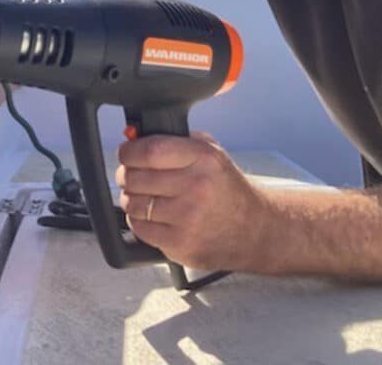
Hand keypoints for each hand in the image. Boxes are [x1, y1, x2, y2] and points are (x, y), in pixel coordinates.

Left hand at [115, 131, 272, 271]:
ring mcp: (187, 217)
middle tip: (131, 176)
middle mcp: (196, 186)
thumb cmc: (229, 191)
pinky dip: (140, 222)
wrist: (254, 230)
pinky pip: (140, 228)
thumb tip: (139, 137)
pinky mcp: (179, 243)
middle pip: (136, 177)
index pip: (150, 150)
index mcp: (203, 159)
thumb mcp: (214, 154)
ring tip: (145, 197)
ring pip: (133, 204)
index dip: (129, 151)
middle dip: (126, 175)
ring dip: (132, 199)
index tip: (126, 153)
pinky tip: (154, 217)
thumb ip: (180, 142)